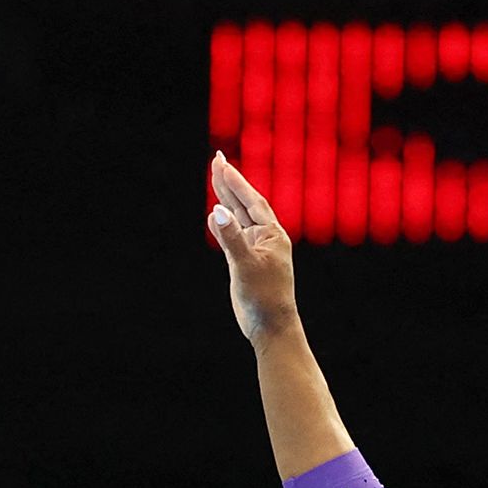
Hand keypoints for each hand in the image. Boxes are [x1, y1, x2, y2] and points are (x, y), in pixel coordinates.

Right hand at [206, 151, 298, 344]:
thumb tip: (216, 211)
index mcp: (272, 235)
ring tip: (216, 177)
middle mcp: (265, 238)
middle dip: (230, 183)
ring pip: (237, 218)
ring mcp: (255, 250)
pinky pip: (232, 237)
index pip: (251, 201)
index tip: (221, 162)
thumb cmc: (265, 298)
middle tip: (216, 159)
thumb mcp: (245, 265)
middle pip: (244, 204)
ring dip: (226, 199)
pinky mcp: (245, 262)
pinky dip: (223, 225)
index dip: (236, 181)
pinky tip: (215, 214)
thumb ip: (231, 238)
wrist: (271, 327)